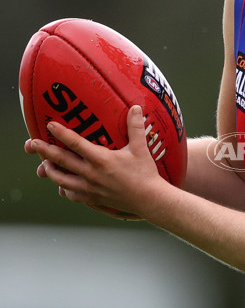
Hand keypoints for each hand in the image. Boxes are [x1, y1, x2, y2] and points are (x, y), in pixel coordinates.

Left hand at [26, 105, 161, 217]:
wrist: (149, 199)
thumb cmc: (145, 173)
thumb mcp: (140, 148)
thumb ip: (135, 127)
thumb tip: (136, 107)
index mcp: (101, 159)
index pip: (75, 143)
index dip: (61, 132)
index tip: (50, 124)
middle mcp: (91, 174)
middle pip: (61, 161)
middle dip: (45, 151)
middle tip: (33, 143)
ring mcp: (90, 188)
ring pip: (61, 180)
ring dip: (51, 171)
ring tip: (44, 164)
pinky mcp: (92, 199)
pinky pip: (72, 194)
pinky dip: (64, 189)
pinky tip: (62, 185)